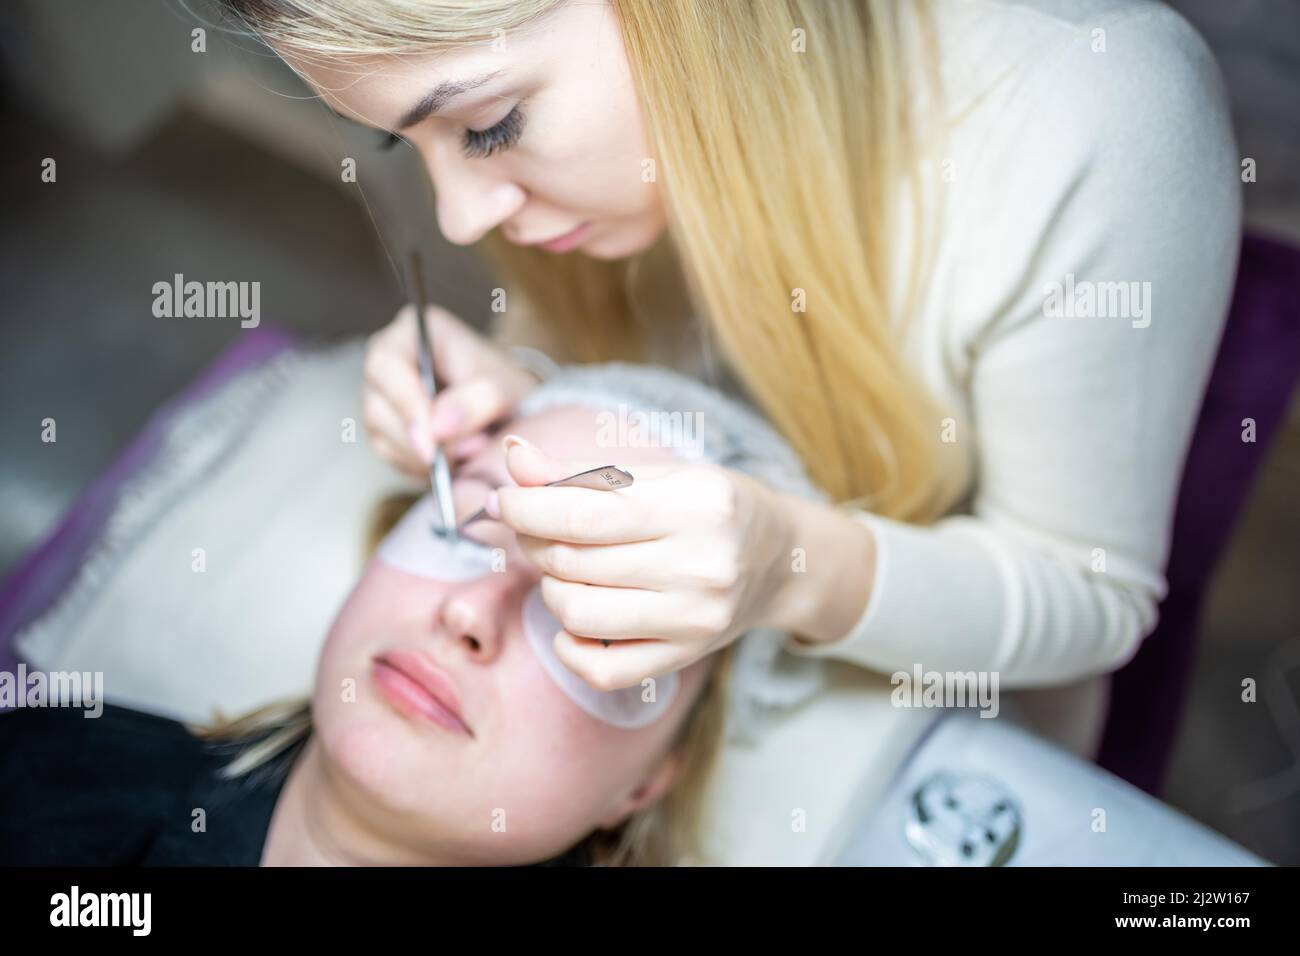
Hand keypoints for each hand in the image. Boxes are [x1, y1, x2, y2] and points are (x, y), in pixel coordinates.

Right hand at [363, 305, 541, 476]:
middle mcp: (388, 360)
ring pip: (380, 434)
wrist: (511, 409)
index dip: (406, 404)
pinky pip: (390, 455)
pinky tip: (451, 462)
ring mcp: (382, 396)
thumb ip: (476, 402)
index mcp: (414, 332)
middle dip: (417, 438)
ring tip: (467, 454)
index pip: (388, 364)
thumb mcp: (504, 389)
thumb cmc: (505, 387)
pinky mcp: (384, 428)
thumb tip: (438, 428)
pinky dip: (419, 465)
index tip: (432, 440)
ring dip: (422, 455)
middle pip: (377, 404)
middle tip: (457, 455)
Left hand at [494, 436, 799, 689]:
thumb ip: (581, 472)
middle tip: (533, 529)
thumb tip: (513, 458)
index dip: (526, 508)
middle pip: (574, 561)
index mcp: (695, 505)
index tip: (503, 500)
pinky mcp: (685, 657)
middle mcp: (701, 565)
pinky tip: (574, 623)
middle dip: (534, 541)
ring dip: (551, 589)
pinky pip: (602, 669)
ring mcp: (695, 618)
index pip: (582, 514)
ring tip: (563, 570)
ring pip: (579, 613)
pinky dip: (569, 648)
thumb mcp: (659, 476)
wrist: (778, 559)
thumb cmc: (709, 508)